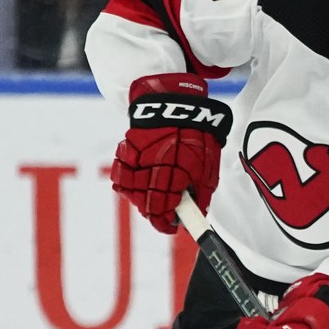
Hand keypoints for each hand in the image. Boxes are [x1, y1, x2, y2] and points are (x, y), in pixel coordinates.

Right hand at [110, 73, 232, 233]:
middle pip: (145, 205)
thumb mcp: (208, 164)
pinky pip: (120, 172)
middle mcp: (152, 169)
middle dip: (155, 212)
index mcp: (175, 175)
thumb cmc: (197, 134)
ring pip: (129, 191)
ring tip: (152, 194)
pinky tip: (139, 177)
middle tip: (165, 212)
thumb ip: (201, 192)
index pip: (163, 212)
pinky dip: (127, 179)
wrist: (176, 102)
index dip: (166, 224)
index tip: (171, 227)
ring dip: (140, 197)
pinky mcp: (126, 148)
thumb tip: (197, 213)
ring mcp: (136, 159)